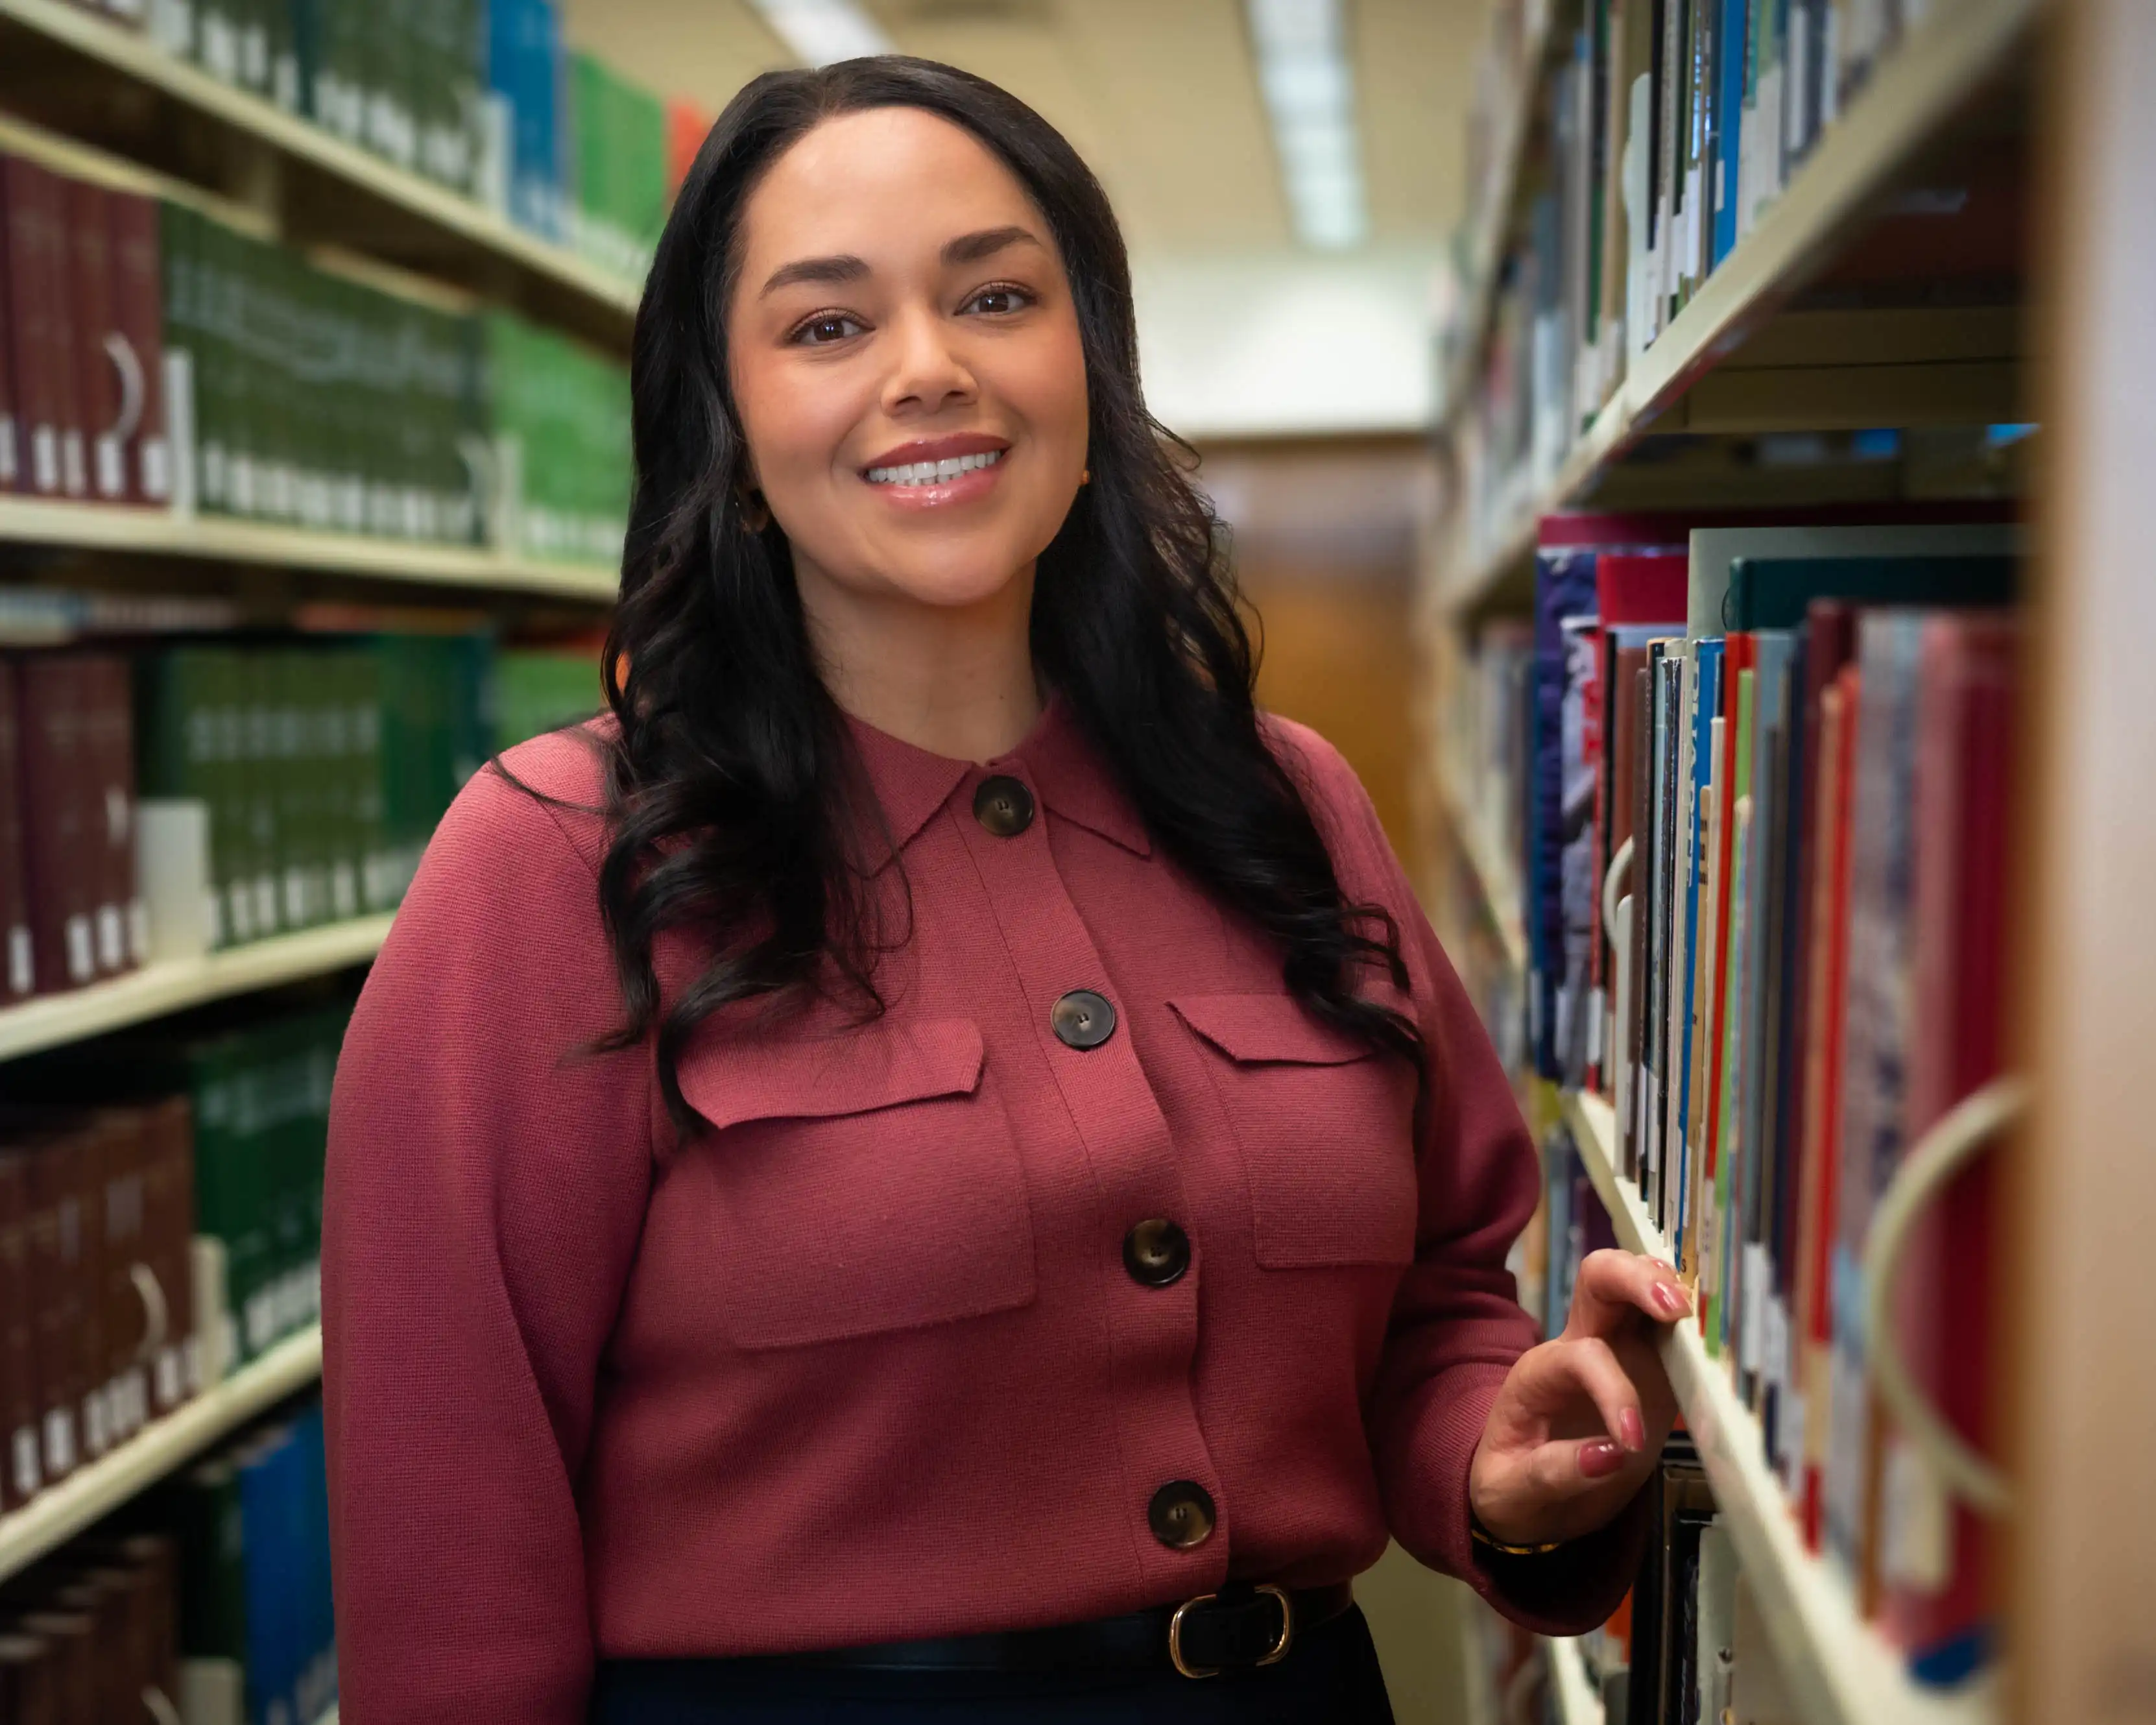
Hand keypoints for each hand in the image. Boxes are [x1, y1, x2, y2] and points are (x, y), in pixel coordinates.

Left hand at [1467, 1249, 1686, 1547]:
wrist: (1523, 1495)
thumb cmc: (1513, 1488)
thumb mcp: (1513, 1492)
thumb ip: (1553, 1473)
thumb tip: (1610, 1455)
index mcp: (1540, 1373)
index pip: (1584, 1356)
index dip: (1614, 1391)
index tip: (1631, 1445)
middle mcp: (1578, 1346)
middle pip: (1600, 1278)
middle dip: (1637, 1279)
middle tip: (1678, 1309)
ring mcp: (1619, 1350)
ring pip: (1638, 1285)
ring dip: (1672, 1287)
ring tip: (1705, 1308)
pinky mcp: (1652, 1368)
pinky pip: (1673, 1327)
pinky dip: (1697, 1319)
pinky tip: (1722, 1327)